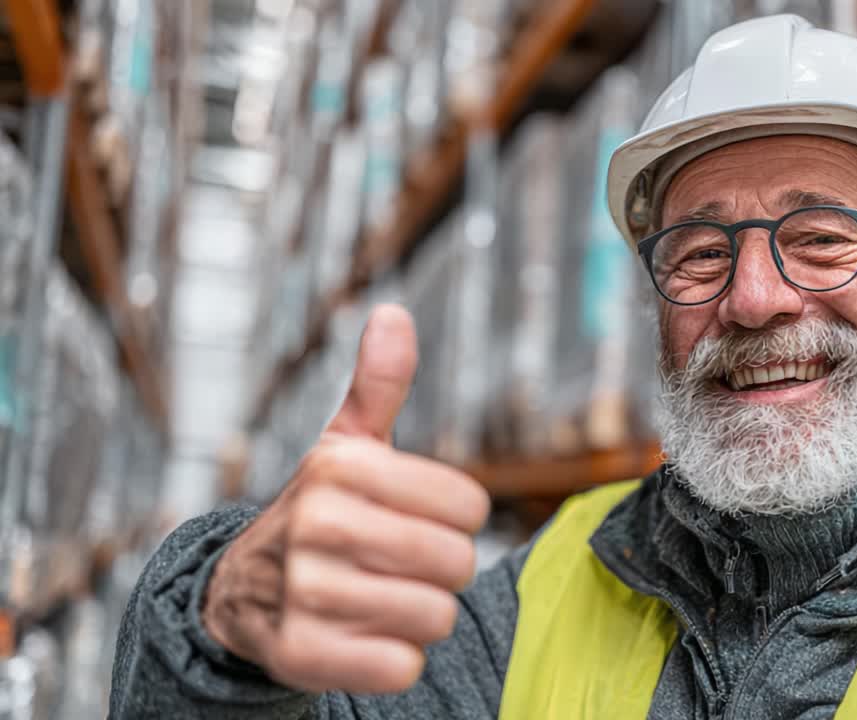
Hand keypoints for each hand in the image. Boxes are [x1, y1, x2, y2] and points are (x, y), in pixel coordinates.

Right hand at [202, 304, 490, 693]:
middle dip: (441, 569)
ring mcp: (307, 593)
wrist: (238, 591)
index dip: (457, 519)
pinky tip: (364, 636)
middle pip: (457, 563)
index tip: (423, 518)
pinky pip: (401, 666)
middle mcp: (319, 526)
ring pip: (435, 617)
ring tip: (381, 597)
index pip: (469, 506)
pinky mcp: (302, 655)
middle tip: (402, 564)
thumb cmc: (318, 510)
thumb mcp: (344, 443)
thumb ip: (378, 384)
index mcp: (342, 469)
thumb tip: (393, 314)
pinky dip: (394, 658)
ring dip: (420, 614)